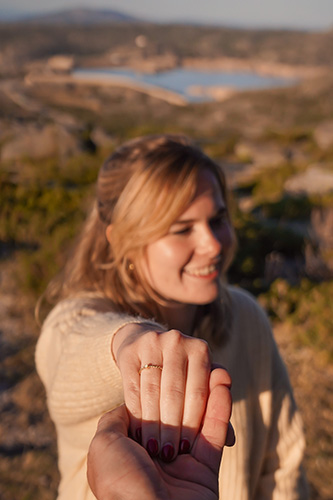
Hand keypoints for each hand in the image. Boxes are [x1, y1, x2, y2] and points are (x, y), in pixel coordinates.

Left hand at [87, 368, 232, 499]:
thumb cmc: (121, 483)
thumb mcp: (104, 446)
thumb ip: (115, 421)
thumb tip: (127, 406)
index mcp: (133, 450)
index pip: (150, 410)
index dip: (160, 387)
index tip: (170, 366)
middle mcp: (159, 454)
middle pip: (178, 412)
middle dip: (189, 388)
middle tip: (200, 365)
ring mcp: (184, 463)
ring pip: (200, 420)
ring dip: (210, 393)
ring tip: (217, 369)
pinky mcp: (206, 470)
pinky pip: (215, 434)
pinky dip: (220, 409)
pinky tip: (223, 385)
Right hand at [112, 323, 213, 460]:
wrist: (147, 344)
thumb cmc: (180, 373)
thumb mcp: (198, 384)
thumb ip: (213, 410)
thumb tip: (230, 439)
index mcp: (200, 350)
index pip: (198, 391)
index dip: (193, 422)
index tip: (187, 451)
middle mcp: (177, 341)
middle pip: (174, 391)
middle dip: (172, 426)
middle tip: (168, 455)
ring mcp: (152, 343)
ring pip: (152, 391)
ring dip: (152, 423)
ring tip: (152, 449)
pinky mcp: (130, 352)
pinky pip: (133, 388)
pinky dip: (135, 413)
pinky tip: (137, 433)